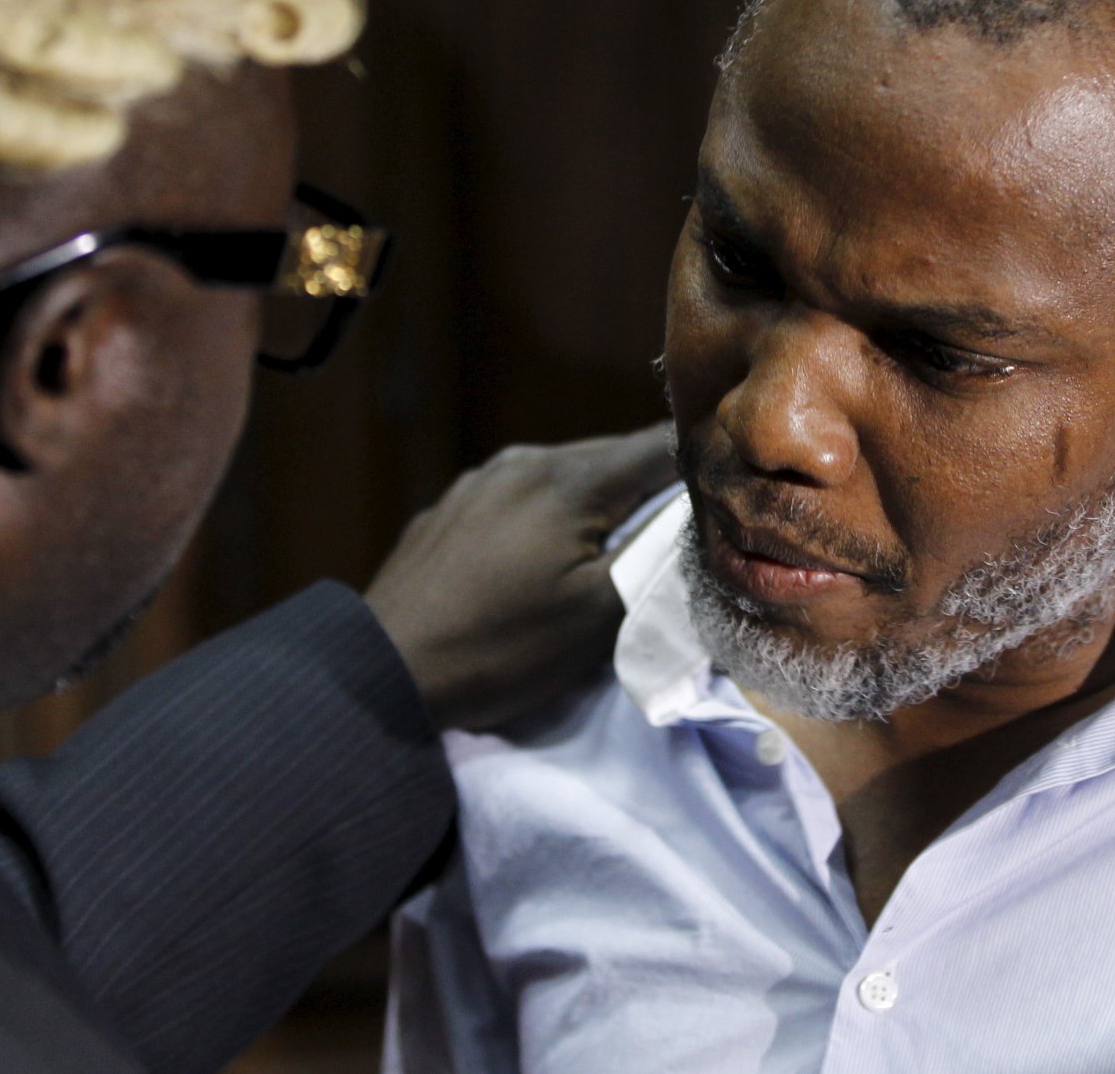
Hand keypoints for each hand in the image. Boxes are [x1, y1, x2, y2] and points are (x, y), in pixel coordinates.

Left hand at [364, 421, 676, 731]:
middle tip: (682, 528)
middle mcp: (525, 461)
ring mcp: (482, 479)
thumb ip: (655, 562)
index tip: (732, 488)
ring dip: (600, 503)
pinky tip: (544, 556)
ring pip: (566, 475)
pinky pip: (522, 496)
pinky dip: (551, 515)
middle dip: (652, 487)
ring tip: (614, 547)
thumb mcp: (596, 618)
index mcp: (570, 479)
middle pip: (613, 458)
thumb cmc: (500, 647)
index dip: (702, 463)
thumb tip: (696, 527)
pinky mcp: (451, 506)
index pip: (660, 445)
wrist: (382, 669)